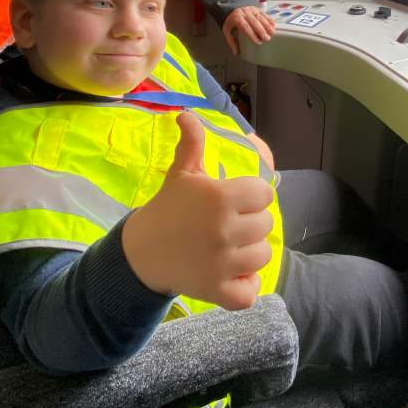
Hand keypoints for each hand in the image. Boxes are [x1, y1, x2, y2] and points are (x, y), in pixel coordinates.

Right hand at [122, 113, 274, 309]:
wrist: (140, 252)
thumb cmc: (167, 209)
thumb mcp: (181, 174)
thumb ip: (192, 143)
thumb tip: (187, 114)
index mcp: (219, 198)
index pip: (264, 194)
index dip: (253, 196)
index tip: (236, 200)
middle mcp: (224, 229)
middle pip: (266, 225)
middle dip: (251, 223)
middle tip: (228, 224)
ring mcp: (222, 263)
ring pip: (262, 256)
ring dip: (250, 253)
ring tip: (230, 247)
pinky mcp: (217, 291)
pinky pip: (250, 292)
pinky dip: (246, 286)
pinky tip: (233, 275)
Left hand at [222, 5, 275, 55]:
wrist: (231, 11)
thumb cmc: (231, 23)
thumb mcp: (227, 31)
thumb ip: (232, 42)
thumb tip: (236, 52)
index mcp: (236, 18)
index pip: (245, 26)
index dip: (252, 34)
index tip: (258, 41)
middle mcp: (244, 12)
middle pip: (254, 21)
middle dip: (261, 30)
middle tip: (267, 38)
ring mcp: (251, 9)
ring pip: (260, 17)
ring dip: (267, 25)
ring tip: (272, 33)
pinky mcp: (256, 9)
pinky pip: (263, 13)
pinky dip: (269, 19)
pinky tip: (273, 25)